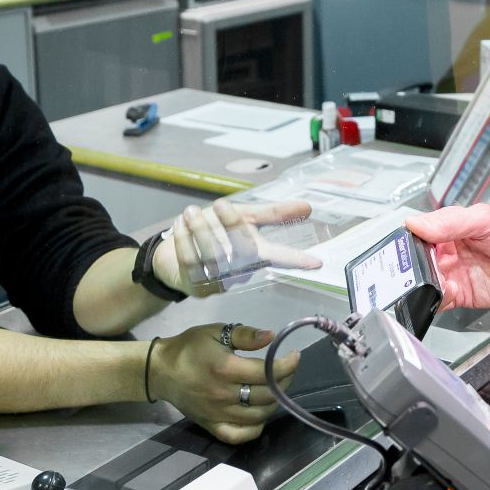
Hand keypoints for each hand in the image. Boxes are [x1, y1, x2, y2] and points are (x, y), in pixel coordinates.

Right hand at [150, 322, 298, 443]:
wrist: (161, 371)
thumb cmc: (190, 348)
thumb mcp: (216, 332)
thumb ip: (245, 335)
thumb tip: (272, 337)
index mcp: (224, 369)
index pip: (266, 373)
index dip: (286, 365)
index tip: (295, 356)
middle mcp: (223, 395)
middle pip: (266, 395)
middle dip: (284, 382)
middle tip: (286, 370)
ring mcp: (218, 414)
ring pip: (258, 416)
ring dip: (274, 403)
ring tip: (276, 388)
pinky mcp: (212, 426)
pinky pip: (240, 436)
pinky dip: (256, 428)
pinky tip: (261, 413)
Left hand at [154, 199, 319, 294]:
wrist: (173, 256)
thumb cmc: (215, 235)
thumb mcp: (244, 219)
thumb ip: (273, 213)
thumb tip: (307, 207)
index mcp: (255, 256)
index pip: (279, 257)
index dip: (296, 259)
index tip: (316, 262)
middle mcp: (240, 273)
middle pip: (244, 251)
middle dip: (232, 224)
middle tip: (219, 203)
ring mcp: (218, 282)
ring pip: (215, 256)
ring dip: (201, 230)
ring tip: (191, 211)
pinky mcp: (195, 286)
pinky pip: (191, 262)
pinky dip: (184, 240)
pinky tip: (180, 225)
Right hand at [405, 205, 489, 310]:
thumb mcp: (486, 219)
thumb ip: (450, 221)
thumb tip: (416, 222)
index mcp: (450, 228)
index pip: (418, 234)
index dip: (409, 242)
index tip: (405, 248)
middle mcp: (449, 251)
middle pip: (417, 261)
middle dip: (413, 267)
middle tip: (416, 268)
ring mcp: (455, 274)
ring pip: (426, 282)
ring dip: (424, 284)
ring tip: (434, 280)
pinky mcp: (463, 295)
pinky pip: (440, 300)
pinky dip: (437, 300)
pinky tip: (447, 293)